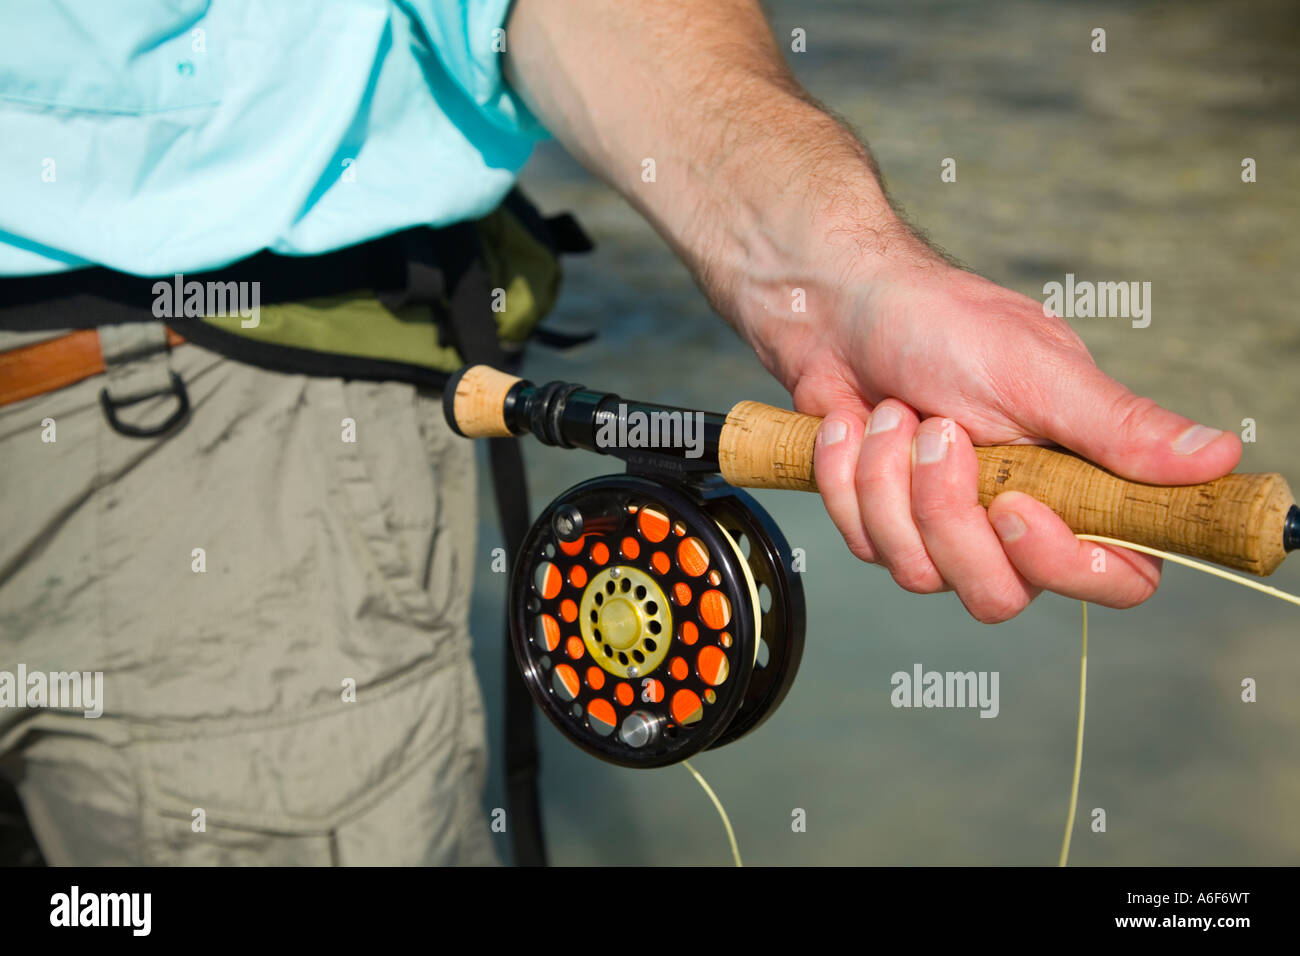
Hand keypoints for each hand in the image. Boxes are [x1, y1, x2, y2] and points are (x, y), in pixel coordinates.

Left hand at [776, 256, 1241, 622]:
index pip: (1116, 578)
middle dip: (946, 512)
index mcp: (1081, 483)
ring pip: (921, 574)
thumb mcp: (1038, 370)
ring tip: (893, 411)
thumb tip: (1220, 457)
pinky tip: (853, 424)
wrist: (843, 310)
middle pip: (999, 595)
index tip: (1011, 503)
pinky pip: (866, 545)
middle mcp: (1019, 521)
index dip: (1063, 563)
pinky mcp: (886, 528)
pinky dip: (847, 478)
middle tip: (936, 428)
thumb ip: (1120, 427)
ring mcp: (948, 532)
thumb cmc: (944, 325)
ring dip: (889, 482)